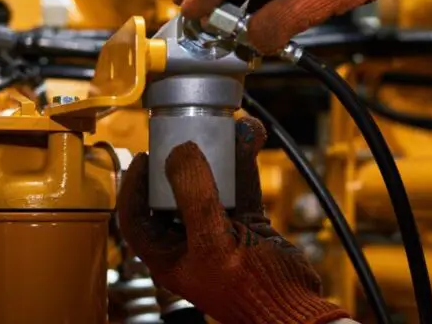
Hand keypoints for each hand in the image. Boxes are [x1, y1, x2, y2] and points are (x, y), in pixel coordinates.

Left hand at [118, 117, 349, 323]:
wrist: (296, 309)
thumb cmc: (251, 292)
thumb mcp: (213, 242)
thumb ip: (194, 196)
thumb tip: (180, 152)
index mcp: (168, 255)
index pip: (136, 216)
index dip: (134, 185)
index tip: (145, 155)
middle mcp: (190, 241)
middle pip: (174, 193)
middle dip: (184, 159)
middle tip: (187, 132)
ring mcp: (219, 231)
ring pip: (211, 184)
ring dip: (219, 154)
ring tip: (227, 127)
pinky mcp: (247, 224)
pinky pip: (240, 187)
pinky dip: (244, 163)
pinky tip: (249, 139)